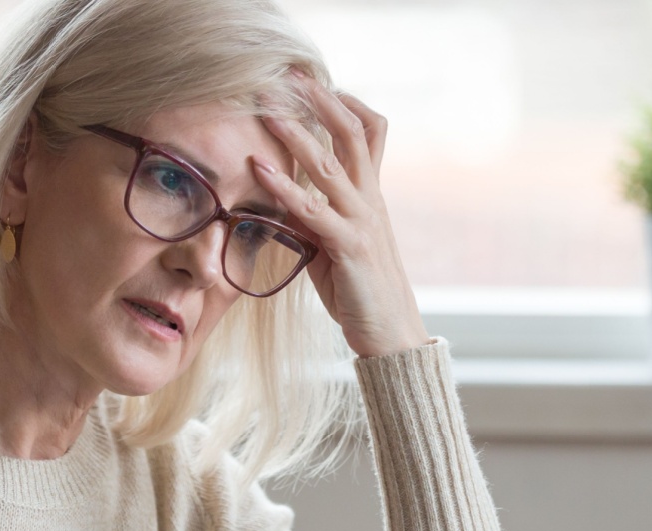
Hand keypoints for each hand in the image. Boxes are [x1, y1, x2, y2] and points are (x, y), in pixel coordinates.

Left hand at [251, 73, 429, 357]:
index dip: (347, 103)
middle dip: (320, 101)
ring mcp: (363, 220)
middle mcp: (371, 200)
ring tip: (267, 110)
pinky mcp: (350, 247)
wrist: (391, 333)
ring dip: (296, 134)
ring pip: (330, 164)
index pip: (370, 133)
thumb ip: (313, 216)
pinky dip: (284, 186)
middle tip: (291, 75)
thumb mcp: (333, 244)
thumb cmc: (359, 290)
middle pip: (352, 134)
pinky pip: (314, 209)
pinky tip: (259, 169)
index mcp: (371, 195)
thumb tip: (280, 198)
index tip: (319, 82)